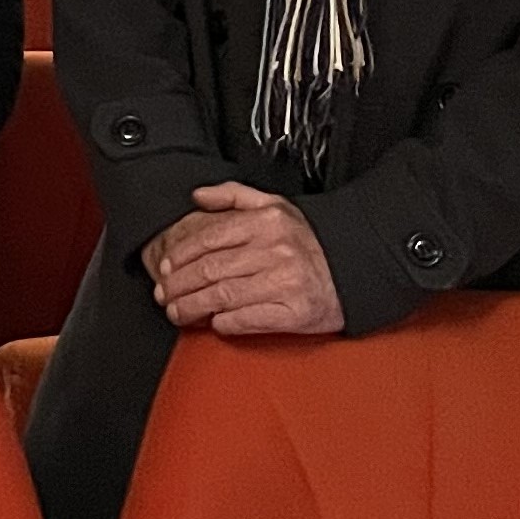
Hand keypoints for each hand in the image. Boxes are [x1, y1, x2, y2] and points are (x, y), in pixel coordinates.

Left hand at [146, 184, 342, 335]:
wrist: (356, 268)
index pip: (209, 238)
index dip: (180, 255)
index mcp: (266, 222)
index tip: (164, 267)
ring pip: (223, 296)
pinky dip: (224, 323)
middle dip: (178, 285)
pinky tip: (214, 322)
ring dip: (192, 308)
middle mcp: (275, 251)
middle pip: (210, 270)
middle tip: (163, 294)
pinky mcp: (294, 313)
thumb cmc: (310, 240)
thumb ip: (233, 195)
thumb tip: (198, 196)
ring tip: (177, 312)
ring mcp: (284, 283)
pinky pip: (247, 319)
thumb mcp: (275, 205)